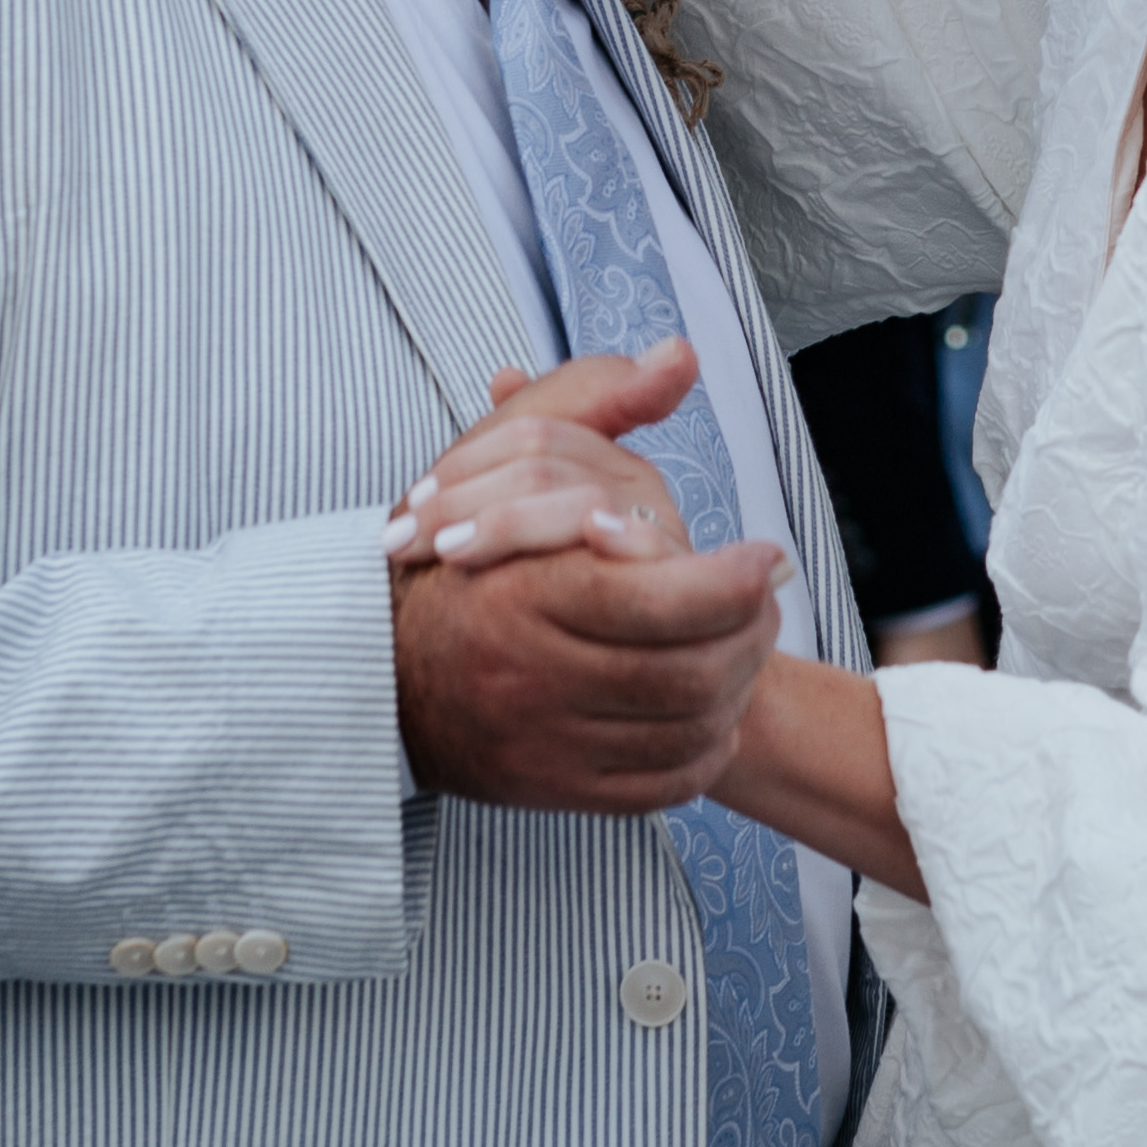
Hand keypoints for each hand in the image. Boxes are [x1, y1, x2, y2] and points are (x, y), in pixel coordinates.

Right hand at [385, 345, 785, 814]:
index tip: (767, 555)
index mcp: (519, 592)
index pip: (656, 599)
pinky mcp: (554, 790)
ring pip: (684, 730)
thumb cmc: (457, 551)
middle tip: (768, 601)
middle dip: (750, 636)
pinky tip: (711, 708)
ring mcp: (542, 741)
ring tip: (746, 644)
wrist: (378, 672)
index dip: (732, 581)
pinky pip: (662, 781)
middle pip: (686, 671)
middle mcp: (527, 676)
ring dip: (739, 689)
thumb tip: (678, 356)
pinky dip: (704, 747)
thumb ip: (596, 398)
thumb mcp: (510, 454)